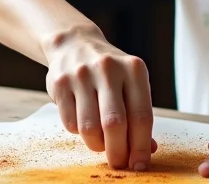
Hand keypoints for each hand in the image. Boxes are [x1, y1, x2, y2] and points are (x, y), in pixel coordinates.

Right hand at [44, 27, 155, 170]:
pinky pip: (70, 124)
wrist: (74, 43)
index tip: (140, 164)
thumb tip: (148, 150)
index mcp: (134, 69)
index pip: (141, 116)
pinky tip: (84, 122)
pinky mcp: (60, 83)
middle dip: (118, 152)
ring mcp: (81, 74)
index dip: (141, 146)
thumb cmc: (110, 72)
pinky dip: (79, 133)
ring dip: (97, 145)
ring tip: (101, 143)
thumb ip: (139, 114)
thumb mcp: (131, 84)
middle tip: (119, 163)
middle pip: (114, 124)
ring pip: (89, 128)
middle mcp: (108, 68)